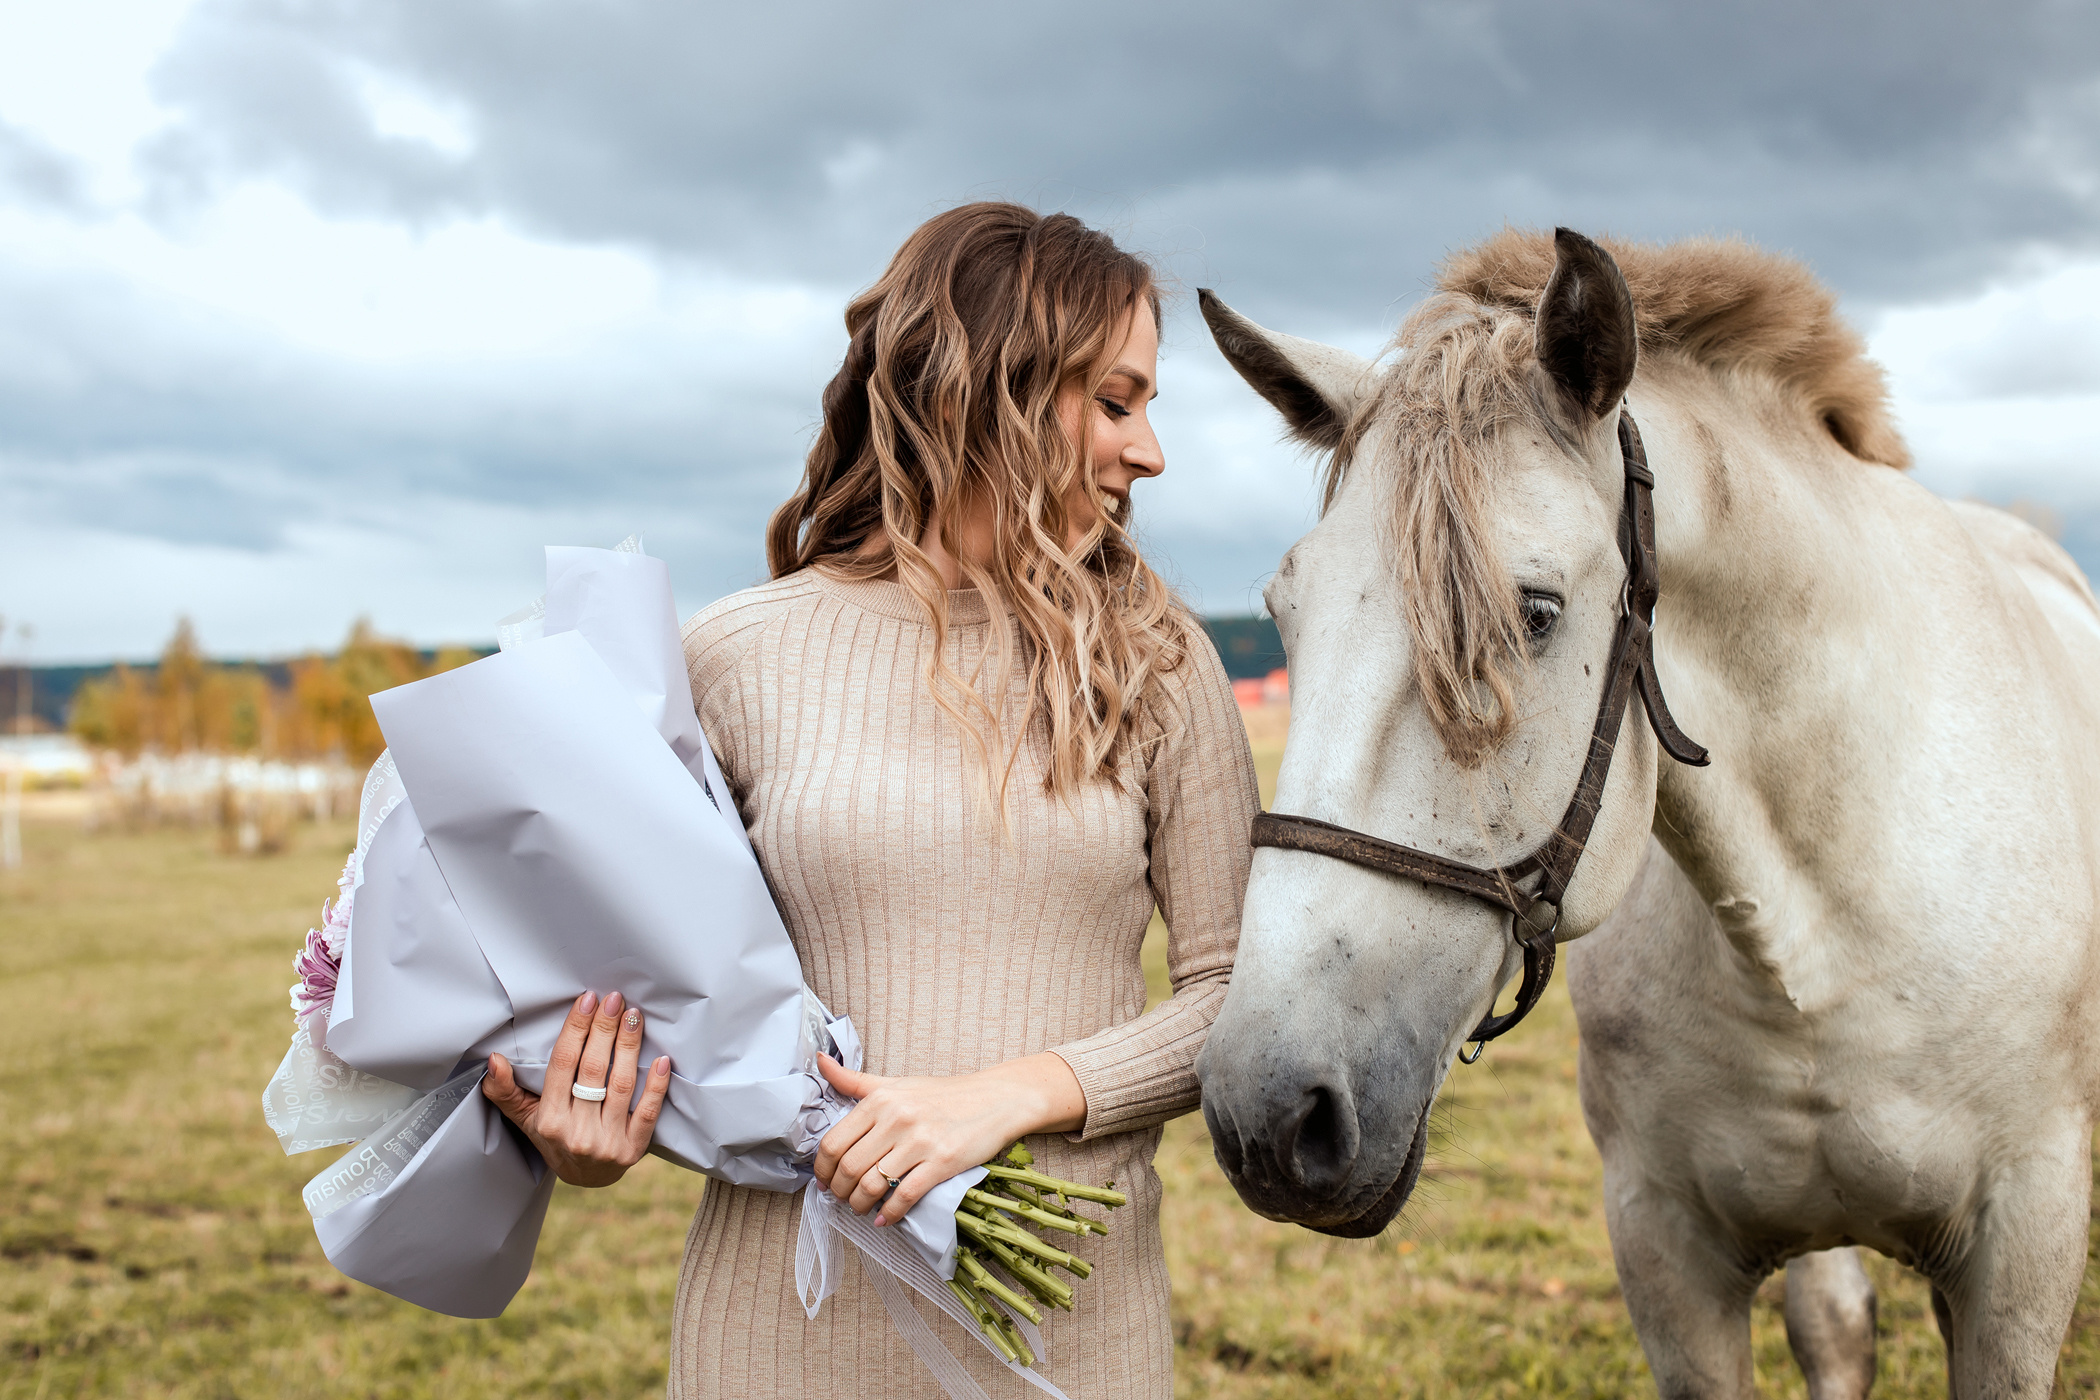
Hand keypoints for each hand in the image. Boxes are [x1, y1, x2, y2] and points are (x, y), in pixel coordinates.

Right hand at [481, 990, 670, 1187]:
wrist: (586, 1178)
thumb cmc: (554, 1137)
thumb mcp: (524, 1116)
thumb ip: (504, 1089)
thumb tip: (493, 1059)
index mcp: (549, 1120)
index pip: (563, 1065)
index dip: (576, 1030)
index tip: (588, 1000)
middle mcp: (577, 1132)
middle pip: (593, 1070)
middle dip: (605, 1030)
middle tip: (615, 999)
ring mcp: (607, 1142)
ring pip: (620, 1085)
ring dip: (629, 1047)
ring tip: (634, 1016)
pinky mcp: (633, 1150)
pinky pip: (647, 1113)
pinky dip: (656, 1086)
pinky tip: (662, 1059)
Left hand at [812, 1052, 1084, 1224]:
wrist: (996, 1098)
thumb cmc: (943, 1094)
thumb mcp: (896, 1083)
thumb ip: (854, 1080)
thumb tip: (818, 1060)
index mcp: (880, 1099)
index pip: (834, 1142)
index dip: (822, 1169)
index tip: (824, 1181)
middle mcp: (897, 1117)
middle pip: (849, 1167)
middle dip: (839, 1191)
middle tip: (841, 1199)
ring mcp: (920, 1140)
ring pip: (873, 1184)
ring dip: (859, 1204)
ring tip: (861, 1208)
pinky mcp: (942, 1161)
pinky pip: (905, 1195)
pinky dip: (890, 1213)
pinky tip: (885, 1218)